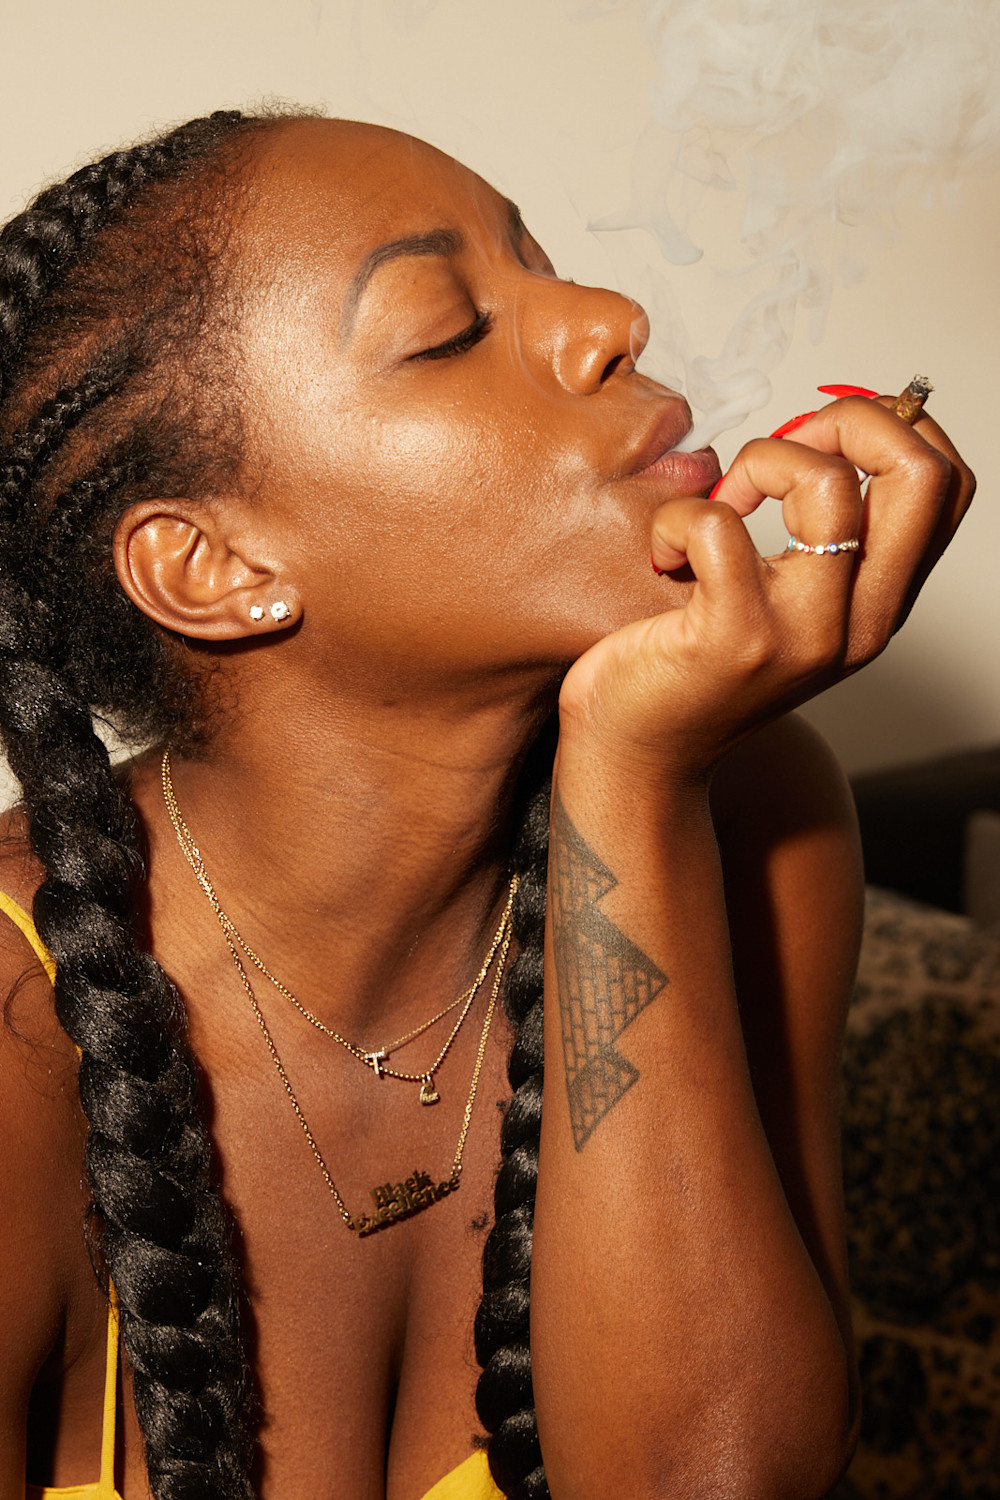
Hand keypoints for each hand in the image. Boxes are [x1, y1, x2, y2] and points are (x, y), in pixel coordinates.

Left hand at [559, 395, 974, 776]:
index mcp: (879, 603)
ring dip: (757, 461)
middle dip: (849, 419)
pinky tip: (666, 552)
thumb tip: (817, 429)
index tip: (820, 441)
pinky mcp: (735, 637)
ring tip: (720, 504)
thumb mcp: (786, 599)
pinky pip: (718, 523)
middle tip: (780, 454)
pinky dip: (677, 516)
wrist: (642, 755)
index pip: (948, 484)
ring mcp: (804, 632)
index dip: (893, 428)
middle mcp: (861, 622)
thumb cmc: (695, 666)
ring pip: (826, 481)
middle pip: (920, 472)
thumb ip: (819, 535)